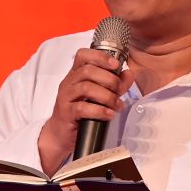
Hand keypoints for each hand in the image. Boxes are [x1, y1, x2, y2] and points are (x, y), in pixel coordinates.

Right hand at [36, 46, 131, 170]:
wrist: (61, 134)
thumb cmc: (80, 113)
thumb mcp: (99, 95)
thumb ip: (115, 83)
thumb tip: (129, 74)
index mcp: (75, 74)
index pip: (83, 55)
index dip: (100, 56)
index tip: (116, 64)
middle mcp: (69, 82)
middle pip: (88, 71)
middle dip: (110, 80)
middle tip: (120, 90)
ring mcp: (65, 97)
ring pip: (86, 88)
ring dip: (107, 96)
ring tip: (117, 105)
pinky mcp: (66, 113)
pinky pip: (82, 108)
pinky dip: (99, 110)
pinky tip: (109, 114)